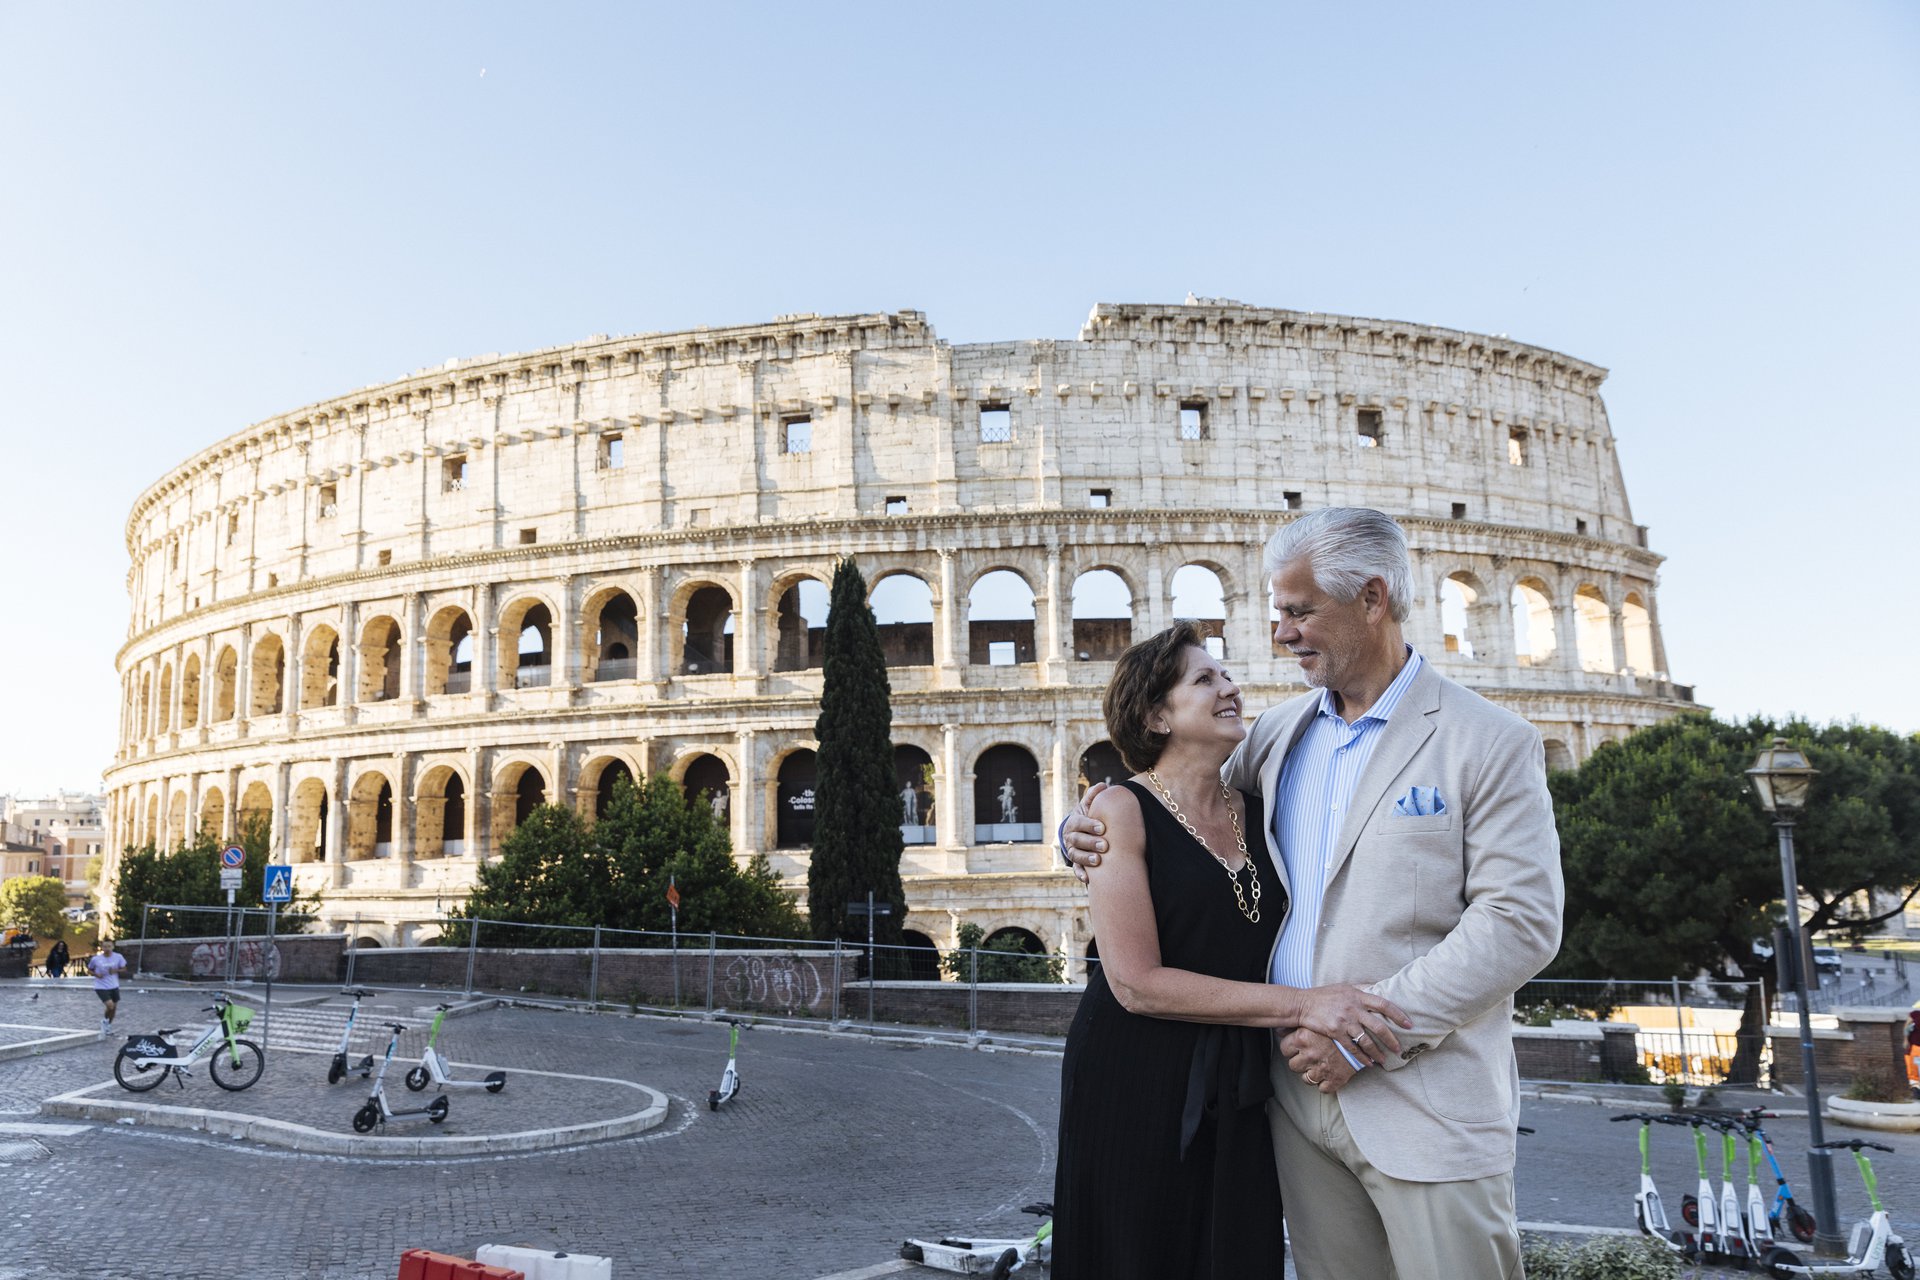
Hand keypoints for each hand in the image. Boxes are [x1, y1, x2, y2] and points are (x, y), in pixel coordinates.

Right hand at [1062, 781, 1110, 884]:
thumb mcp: (1089, 807)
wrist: (1081, 832)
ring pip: (1075, 855)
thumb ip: (1094, 797)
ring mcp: (1072, 850)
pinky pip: (1076, 869)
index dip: (1089, 825)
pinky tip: (1088, 879)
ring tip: (1098, 861)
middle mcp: (1070, 837)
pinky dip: (1080, 874)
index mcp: (1074, 822)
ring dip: (1086, 858)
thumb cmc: (1089, 817)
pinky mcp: (1076, 863)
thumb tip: (1103, 785)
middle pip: (1077, 840)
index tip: (1103, 828)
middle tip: (1105, 846)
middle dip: (1090, 843)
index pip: (1079, 823)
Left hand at [1280, 1028, 1356, 1093]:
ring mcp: (1321, 1069)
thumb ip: (1295, 1026)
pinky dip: (1325, 1084)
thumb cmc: (1337, 1026)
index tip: (1299, 1047)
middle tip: (1312, 1056)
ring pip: (1306, 1079)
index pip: (1284, 1048)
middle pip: (1293, 1065)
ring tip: (1321, 1064)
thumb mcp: (1316, 1021)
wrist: (1363, 1035)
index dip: (1291, 1048)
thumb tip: (1278, 1029)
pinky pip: (1322, 1088)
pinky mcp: (1334, 1080)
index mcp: (1303, 1037)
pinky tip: (1329, 1074)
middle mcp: (1309, 1054)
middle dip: (1301, 1062)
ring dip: (1312, 1074)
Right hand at [1292, 983, 1411, 1064]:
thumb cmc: (1325, 995)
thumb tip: (1379, 987)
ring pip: (1366, 1040)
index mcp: (1358, 996)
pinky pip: (1352, 1048)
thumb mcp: (1344, 987)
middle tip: (1399, 1049)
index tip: (1409, 1024)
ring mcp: (1344, 1021)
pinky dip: (1362, 1057)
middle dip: (1391, 1040)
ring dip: (1377, 1052)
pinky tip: (1368, 1063)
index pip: (1384, 1004)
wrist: (1303, 1004)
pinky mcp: (1335, 1032)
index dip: (1398, 1015)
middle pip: (1379, 1026)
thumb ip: (1362, 989)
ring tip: (1384, 1060)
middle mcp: (1353, 1009)